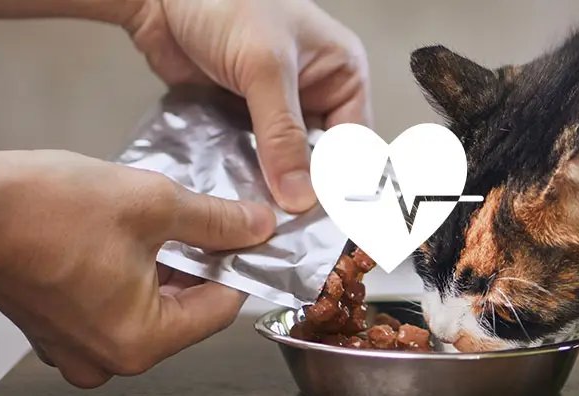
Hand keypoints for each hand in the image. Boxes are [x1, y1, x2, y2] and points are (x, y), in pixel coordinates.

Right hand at [0, 150, 275, 387]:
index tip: (249, 234)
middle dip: (199, 260)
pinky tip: (125, 232)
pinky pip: (112, 302)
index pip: (220, 307)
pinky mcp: (55, 327)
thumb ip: (216, 222)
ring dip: (164, 262)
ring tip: (161, 218)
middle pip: (183, 308)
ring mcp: (76, 346)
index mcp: (140, 341)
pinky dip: (128, 270)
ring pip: (148, 303)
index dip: (239, 263)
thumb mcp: (155, 204)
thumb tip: (256, 226)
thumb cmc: (46, 211)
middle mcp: (108, 357)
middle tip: (209, 217)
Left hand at [125, 0, 371, 212]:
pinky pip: (252, 157)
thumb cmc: (224, 2)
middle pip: (322, 159)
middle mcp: (316, 93)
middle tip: (291, 230)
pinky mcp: (242, 118)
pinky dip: (246, 178)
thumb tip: (300, 196)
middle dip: (305, 191)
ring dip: (273, 188)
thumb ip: (282, 135)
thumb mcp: (264, 68)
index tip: (321, 220)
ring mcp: (277, 107)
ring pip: (286, 163)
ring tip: (263, 223)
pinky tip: (238, 201)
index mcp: (342, 73)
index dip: (340, 182)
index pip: (353, 142)